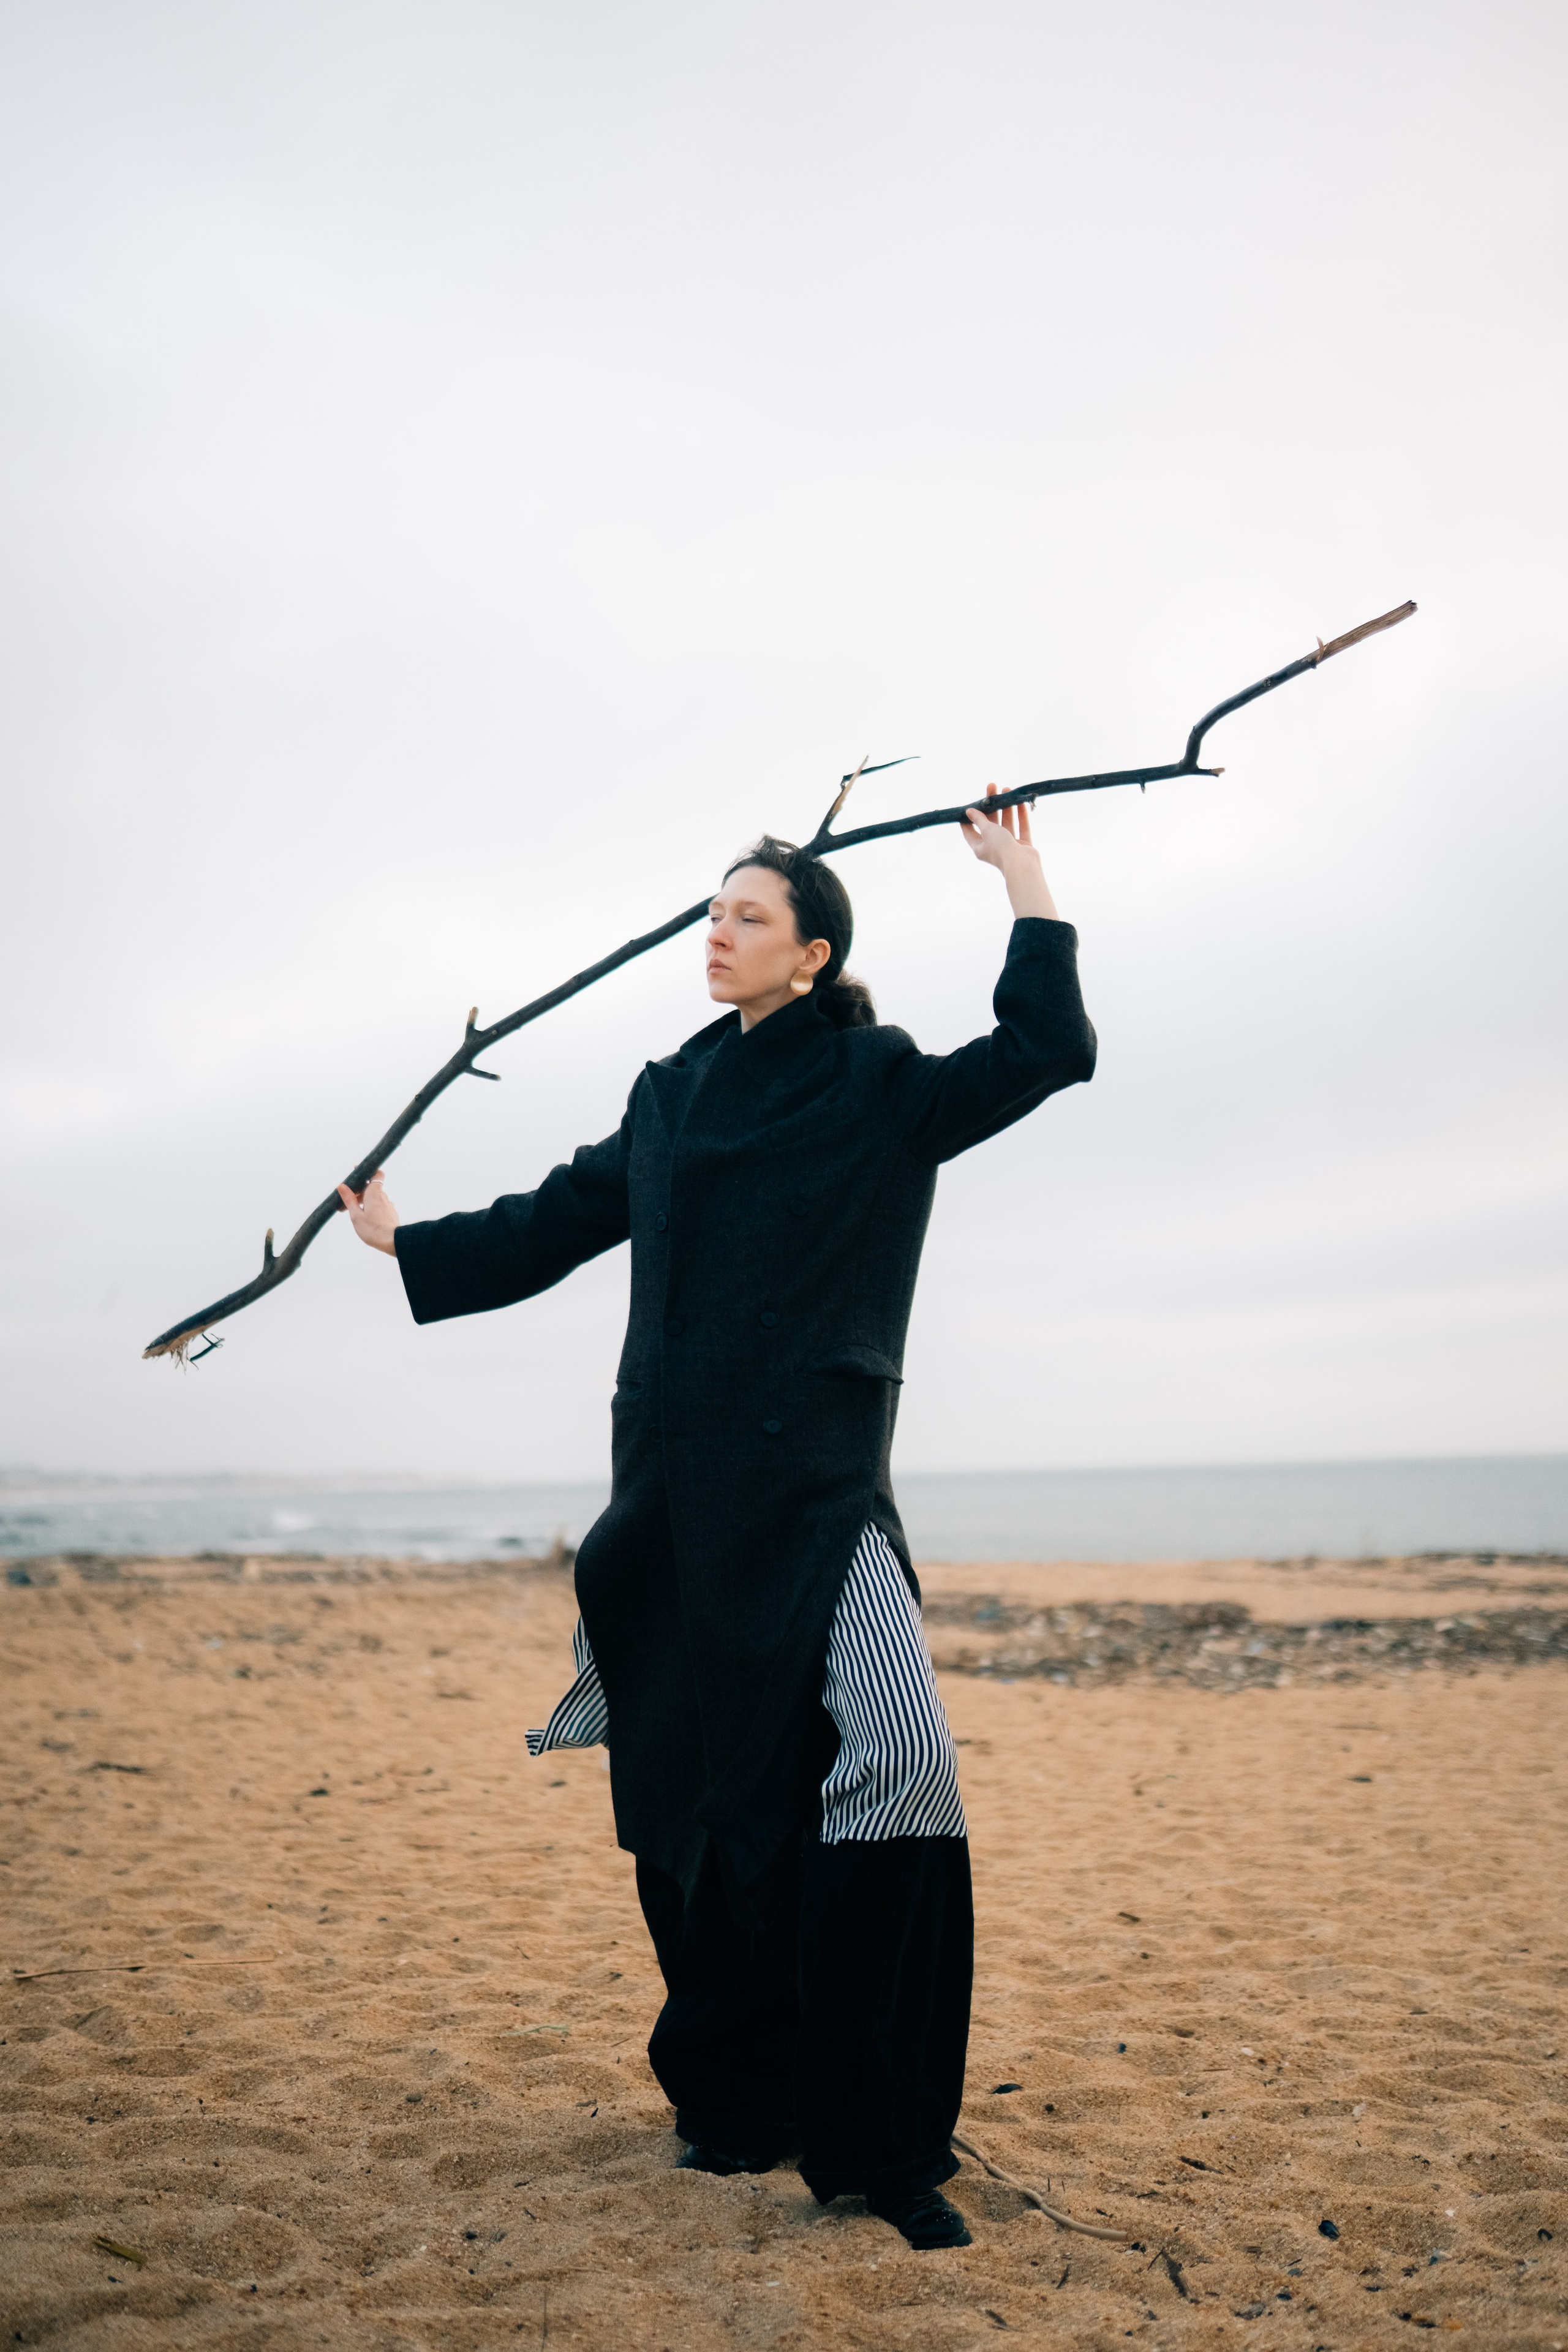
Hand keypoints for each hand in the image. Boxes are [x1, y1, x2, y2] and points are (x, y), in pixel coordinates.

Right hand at [336, 1168, 399, 1255]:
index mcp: (374, 1193)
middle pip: (370, 1189)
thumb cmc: (372, 1229)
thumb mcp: (356, 1215)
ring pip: (374, 1199)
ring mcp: (388, 1205)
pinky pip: (380, 1207)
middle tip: (345, 1205)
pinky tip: (365, 1220)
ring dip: (364, 1203)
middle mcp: (383, 1197)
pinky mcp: (391, 1214)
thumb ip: (349, 1200)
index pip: (376, 1174)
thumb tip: (342, 1186)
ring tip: (353, 1215)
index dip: (368, 1172)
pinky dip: (371, 1209)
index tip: (357, 1174)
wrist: (392, 1241)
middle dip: (358, 1194)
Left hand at [960, 784, 1059, 920]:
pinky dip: (1020, 815)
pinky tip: (1020, 802)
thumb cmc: (1000, 848)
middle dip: (991, 804)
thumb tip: (969, 811)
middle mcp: (993, 846)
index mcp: (980, 846)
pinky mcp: (1022, 844)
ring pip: (1006, 822)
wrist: (1022, 865)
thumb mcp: (987, 830)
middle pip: (990, 822)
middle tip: (992, 787)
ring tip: (1006, 789)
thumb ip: (980, 819)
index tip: (969, 803)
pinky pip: (1021, 826)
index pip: (969, 830)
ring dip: (1006, 806)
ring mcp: (1009, 845)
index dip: (968, 817)